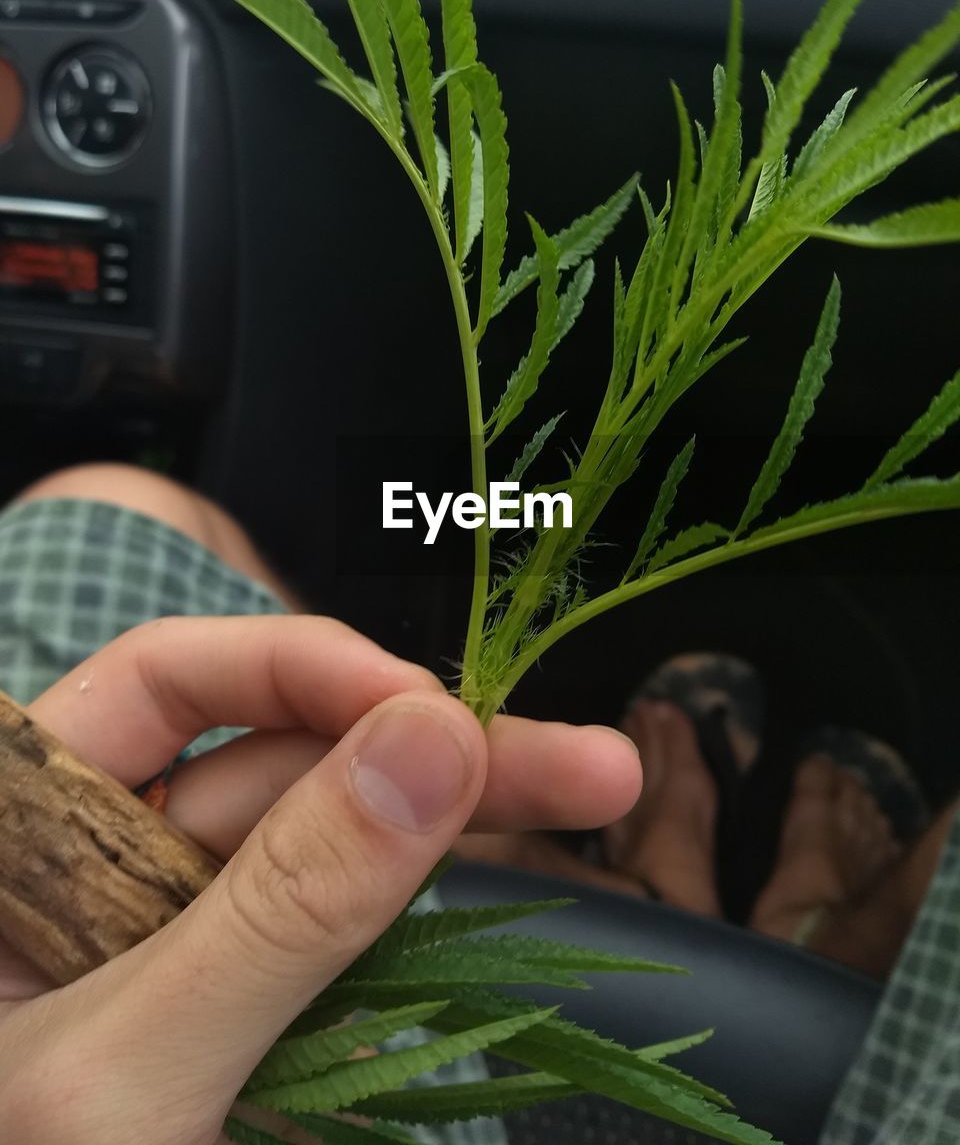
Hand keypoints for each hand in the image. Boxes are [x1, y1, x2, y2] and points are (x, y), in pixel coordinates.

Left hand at [0, 615, 640, 1144]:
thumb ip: (279, 909)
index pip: (165, 685)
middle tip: (585, 761)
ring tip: (588, 793)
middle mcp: (103, 870)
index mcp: (20, 841)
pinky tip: (500, 911)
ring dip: (452, 822)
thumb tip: (430, 743)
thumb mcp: (130, 1075)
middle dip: (429, 748)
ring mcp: (181, 948)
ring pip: (327, 844)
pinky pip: (342, 947)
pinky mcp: (243, 1023)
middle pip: (278, 758)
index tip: (429, 708)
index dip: (300, 670)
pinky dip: (418, 935)